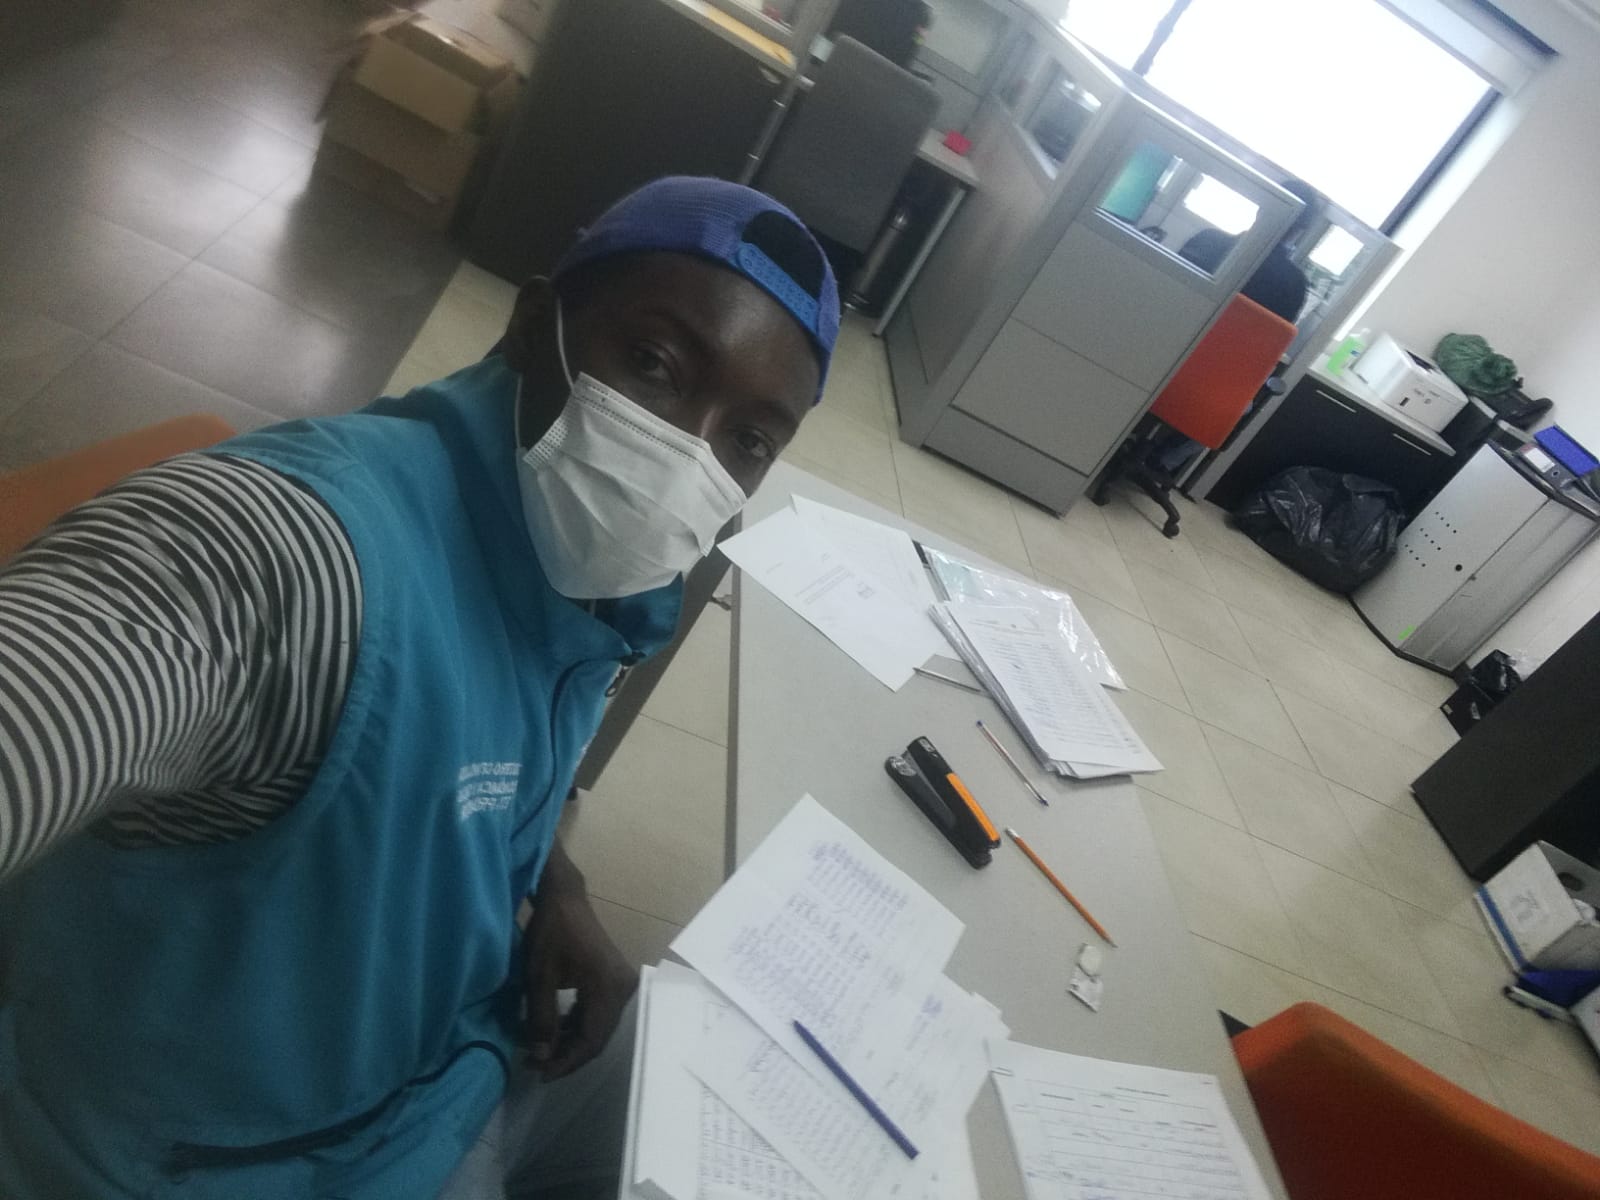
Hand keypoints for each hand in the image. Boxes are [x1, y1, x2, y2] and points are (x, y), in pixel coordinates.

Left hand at [522, 846, 636, 1079]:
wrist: (564, 898)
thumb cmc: (550, 933)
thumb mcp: (539, 977)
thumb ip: (541, 1019)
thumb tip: (542, 1056)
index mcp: (609, 989)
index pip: (591, 1040)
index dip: (566, 1062)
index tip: (539, 1074)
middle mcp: (623, 989)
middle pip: (597, 1037)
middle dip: (566, 1054)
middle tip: (534, 1065)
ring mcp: (620, 984)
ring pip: (597, 1027)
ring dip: (570, 1041)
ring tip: (538, 1050)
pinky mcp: (613, 980)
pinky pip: (597, 1013)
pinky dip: (576, 1024)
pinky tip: (554, 1030)